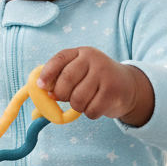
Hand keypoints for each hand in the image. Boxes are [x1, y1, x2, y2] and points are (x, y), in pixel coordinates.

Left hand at [36, 47, 153, 126]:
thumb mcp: (80, 73)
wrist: (128, 86)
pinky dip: (90, 113)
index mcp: (81, 52)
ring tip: (84, 101)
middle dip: (61, 94)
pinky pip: (90, 110)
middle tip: (65, 98)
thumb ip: (60, 81)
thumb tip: (38, 105)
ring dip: (77, 106)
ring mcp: (104, 75)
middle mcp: (93, 60)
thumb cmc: (95, 81)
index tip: (41, 87)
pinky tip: (97, 105)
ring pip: (77, 99)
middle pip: (66, 80)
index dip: (47, 74)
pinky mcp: (112, 92)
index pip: (59, 60)